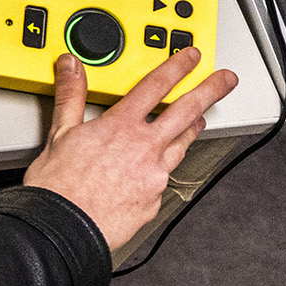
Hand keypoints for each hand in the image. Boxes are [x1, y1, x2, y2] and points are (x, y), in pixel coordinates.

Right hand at [24, 46, 237, 252]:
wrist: (63, 228)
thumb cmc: (58, 187)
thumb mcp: (60, 134)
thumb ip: (71, 96)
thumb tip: (71, 67)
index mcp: (121, 127)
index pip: (155, 86)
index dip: (176, 67)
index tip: (190, 57)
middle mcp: (144, 147)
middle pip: (186, 111)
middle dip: (210, 90)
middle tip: (226, 79)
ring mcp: (154, 174)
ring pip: (183, 144)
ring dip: (194, 128)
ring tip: (201, 119)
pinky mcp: (154, 199)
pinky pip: (165, 177)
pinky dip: (165, 167)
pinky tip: (161, 167)